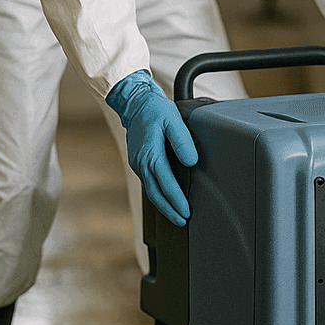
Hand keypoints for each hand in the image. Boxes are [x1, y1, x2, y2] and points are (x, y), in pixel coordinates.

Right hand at [105, 70, 197, 225]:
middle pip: (156, 195)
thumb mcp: (173, 120)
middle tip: (182, 222)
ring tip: (176, 216)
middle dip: (169, 211)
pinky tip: (165, 200)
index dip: (177, 201)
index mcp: (150, 155)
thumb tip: (190, 162)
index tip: (186, 213)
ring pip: (151, 191)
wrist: (134, 102)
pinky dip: (158, 195)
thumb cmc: (154, 109)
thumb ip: (182, 141)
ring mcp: (138, 164)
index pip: (166, 185)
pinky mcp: (138, 162)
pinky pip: (148, 184)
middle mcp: (141, 163)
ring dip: (163, 206)